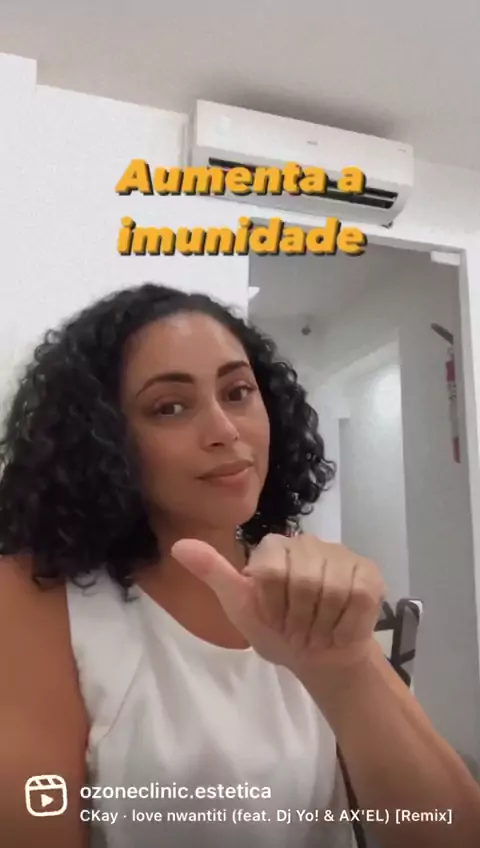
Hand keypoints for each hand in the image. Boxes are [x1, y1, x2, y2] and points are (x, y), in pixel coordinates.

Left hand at [171, 533, 385, 674]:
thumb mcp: (239, 607)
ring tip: (318, 631)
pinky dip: (348, 626)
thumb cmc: (277, 632)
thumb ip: (213, 574)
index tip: (274, 621)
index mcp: (273, 547)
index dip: (274, 607)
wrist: (320, 658)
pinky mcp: (369, 573)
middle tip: (299, 631)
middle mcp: (308, 542)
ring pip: (334, 589)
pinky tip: (341, 631)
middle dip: (299, 619)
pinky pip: (360, 597)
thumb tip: (178, 545)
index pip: (270, 572)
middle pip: (304, 581)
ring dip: (323, 626)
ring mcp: (342, 555)